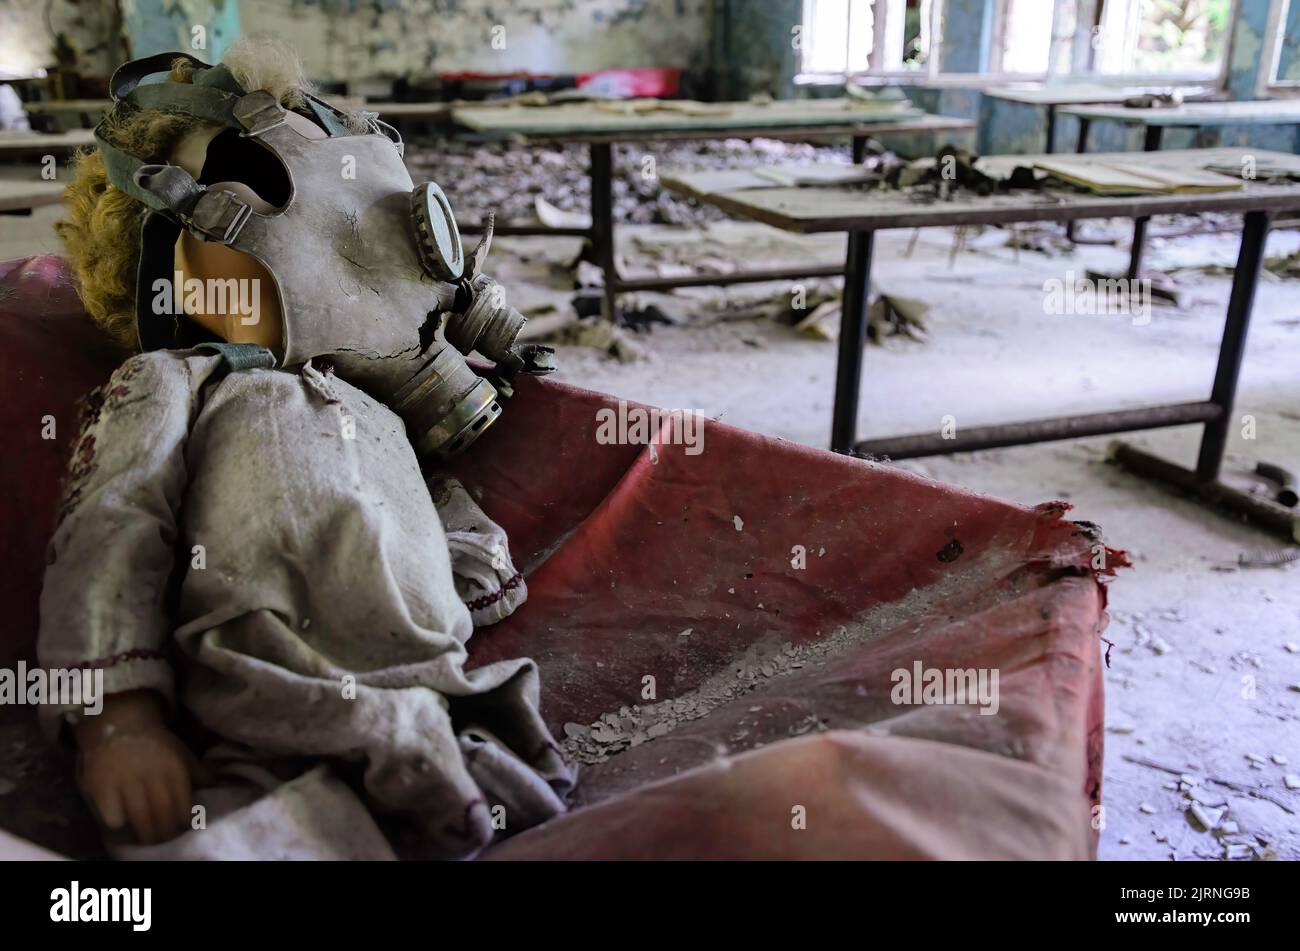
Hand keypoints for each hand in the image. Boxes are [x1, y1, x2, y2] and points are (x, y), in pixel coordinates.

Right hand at [73, 690, 202, 844]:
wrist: (120, 722)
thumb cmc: (155, 744)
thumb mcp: (181, 753)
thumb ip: (198, 772)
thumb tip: (216, 787)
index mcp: (173, 769)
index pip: (182, 807)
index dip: (182, 824)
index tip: (181, 832)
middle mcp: (151, 775)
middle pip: (162, 816)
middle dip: (165, 834)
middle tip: (163, 840)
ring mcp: (125, 781)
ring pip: (139, 818)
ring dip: (145, 834)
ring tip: (147, 839)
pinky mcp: (101, 786)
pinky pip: (113, 815)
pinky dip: (118, 823)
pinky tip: (122, 822)